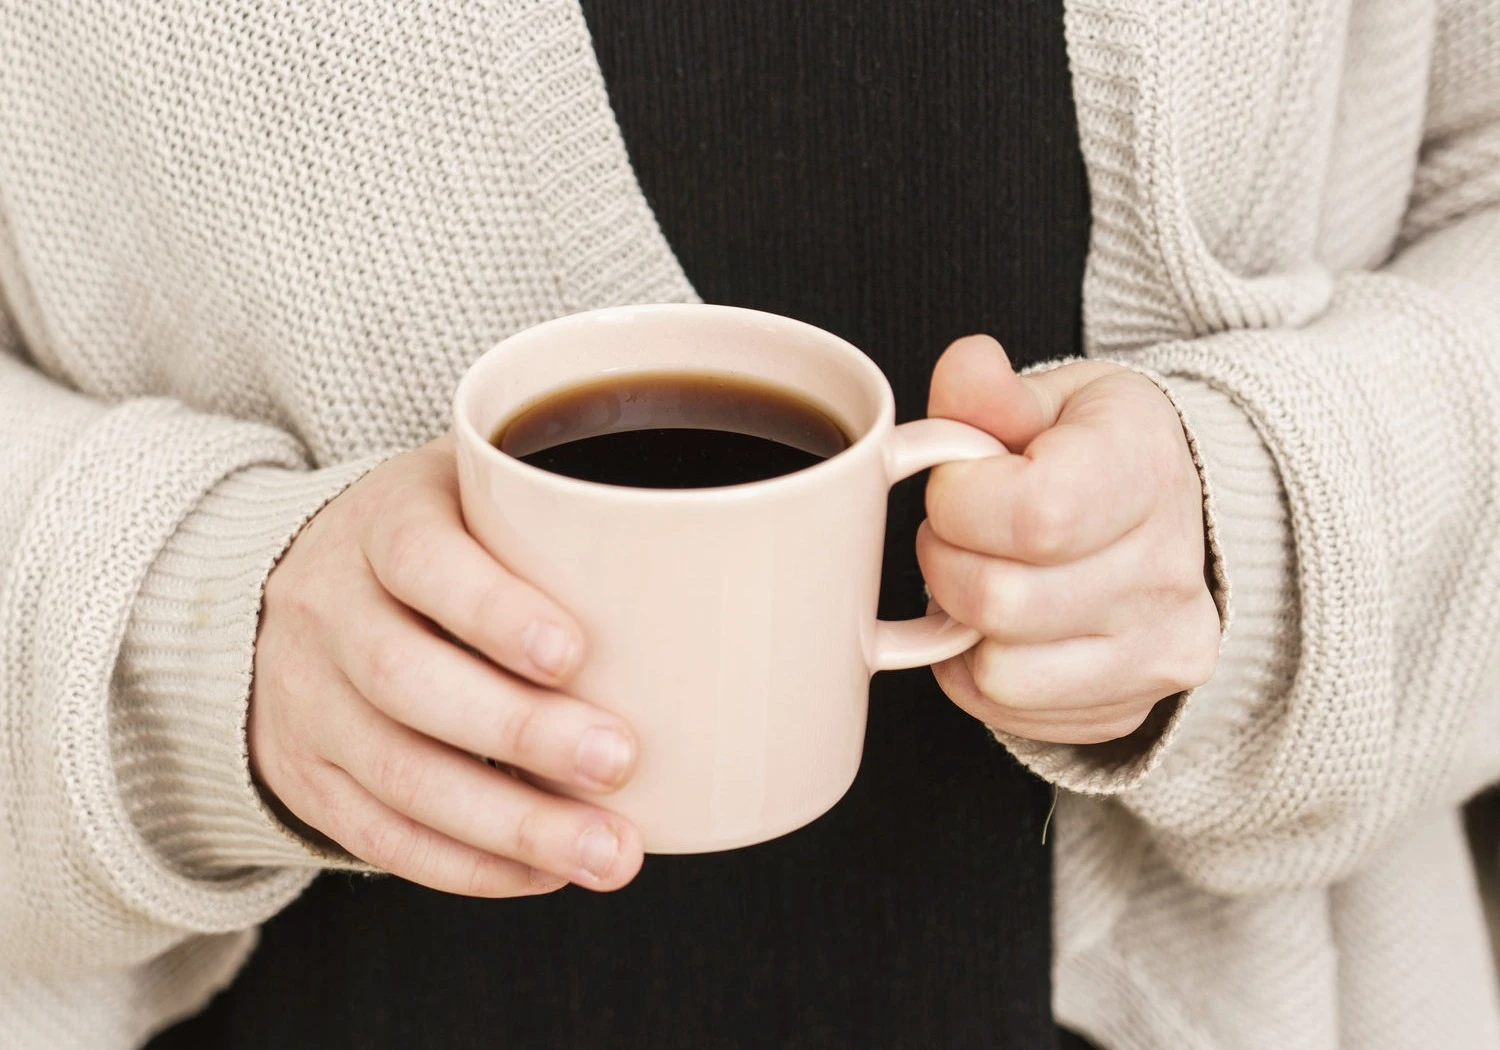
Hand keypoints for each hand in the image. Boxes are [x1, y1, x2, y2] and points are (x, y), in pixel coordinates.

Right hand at [250, 435, 643, 895]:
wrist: (292, 589)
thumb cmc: (441, 540)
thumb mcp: (480, 492)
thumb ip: (565, 513)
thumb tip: (714, 562)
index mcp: (381, 522)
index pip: (419, 558)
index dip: (492, 609)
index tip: (575, 653)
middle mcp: (327, 609)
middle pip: (404, 677)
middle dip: (518, 731)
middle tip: (620, 761)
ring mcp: (305, 698)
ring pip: (395, 772)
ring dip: (509, 823)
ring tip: (607, 852)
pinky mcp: (306, 775)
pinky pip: (377, 835)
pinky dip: (466, 865)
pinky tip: (544, 873)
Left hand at [919, 336, 1219, 744]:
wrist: (1175, 519)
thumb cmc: (1096, 453)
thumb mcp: (1051, 399)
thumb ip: (991, 392)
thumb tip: (965, 368)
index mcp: (1148, 467)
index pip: (1035, 515)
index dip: (960, 503)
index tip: (958, 484)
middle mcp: (1169, 570)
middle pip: (1000, 600)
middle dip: (945, 560)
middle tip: (959, 532)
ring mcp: (1158, 649)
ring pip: (999, 668)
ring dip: (961, 623)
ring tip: (986, 574)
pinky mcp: (1131, 706)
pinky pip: (1007, 710)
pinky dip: (977, 671)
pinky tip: (1002, 625)